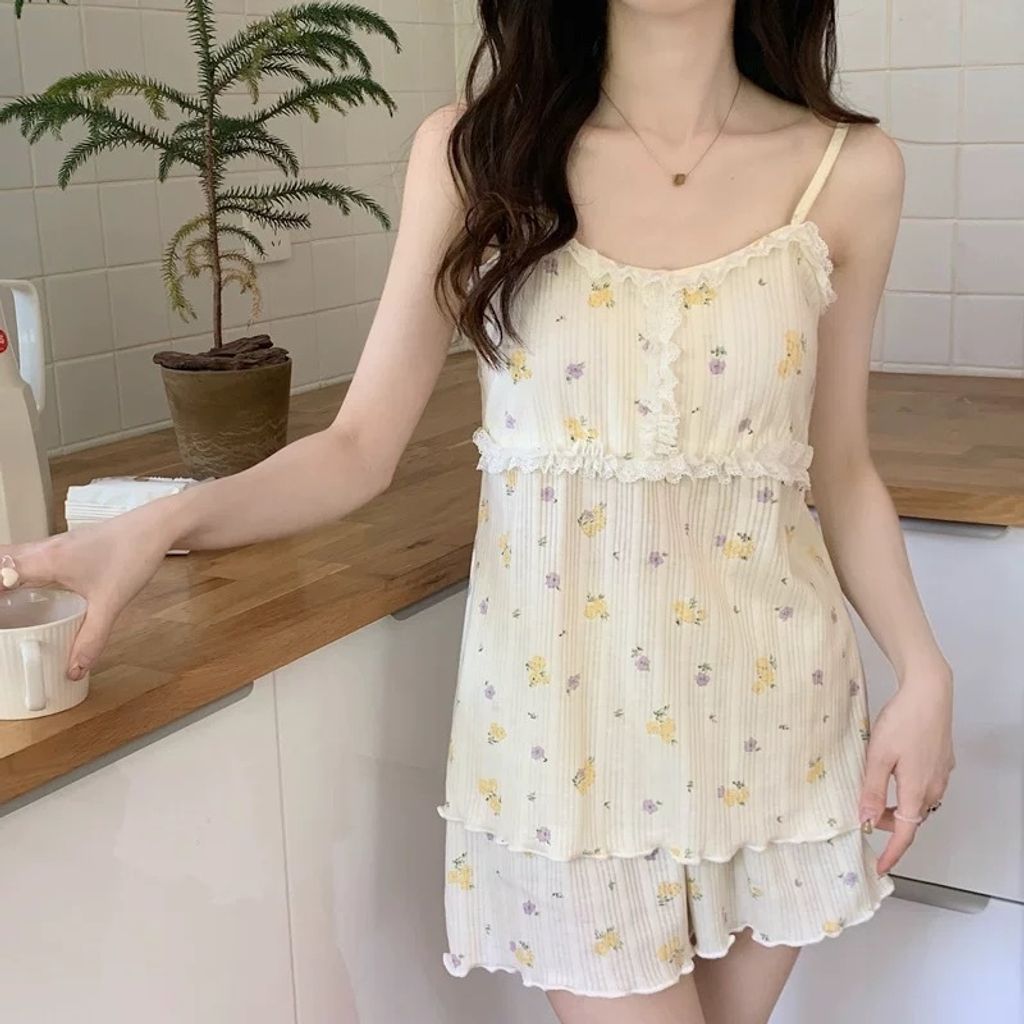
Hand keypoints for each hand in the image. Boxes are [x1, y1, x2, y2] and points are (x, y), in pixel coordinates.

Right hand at [0, 503, 175, 680]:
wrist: (156, 526)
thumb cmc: (133, 554)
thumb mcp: (110, 603)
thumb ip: (91, 638)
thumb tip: (74, 669)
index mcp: (46, 560)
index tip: (0, 619)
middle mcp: (44, 548)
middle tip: (1, 611)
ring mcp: (54, 544)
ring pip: (11, 555)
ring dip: (2, 576)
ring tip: (6, 603)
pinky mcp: (66, 545)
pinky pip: (28, 556)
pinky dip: (17, 570)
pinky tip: (27, 588)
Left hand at [859, 666, 954, 874]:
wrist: (929, 693)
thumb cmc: (903, 721)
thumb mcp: (879, 756)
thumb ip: (873, 790)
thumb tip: (867, 821)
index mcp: (917, 791)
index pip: (905, 835)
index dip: (891, 853)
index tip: (879, 867)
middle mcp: (934, 788)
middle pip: (911, 819)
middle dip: (890, 824)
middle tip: (865, 814)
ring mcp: (941, 775)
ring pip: (918, 802)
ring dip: (898, 806)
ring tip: (874, 791)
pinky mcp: (942, 762)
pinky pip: (925, 786)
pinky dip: (907, 790)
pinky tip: (892, 772)